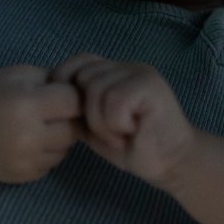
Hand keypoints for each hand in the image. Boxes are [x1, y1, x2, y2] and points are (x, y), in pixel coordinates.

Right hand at [0, 65, 81, 182]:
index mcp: (26, 104)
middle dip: (68, 118)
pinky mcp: (21, 177)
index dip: (71, 95)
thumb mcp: (21, 74)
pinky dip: (47, 153)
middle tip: (52, 111)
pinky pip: (51, 164)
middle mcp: (27, 136)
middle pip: (74, 129)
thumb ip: (54, 79)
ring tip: (39, 126)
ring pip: (66, 149)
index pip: (74, 102)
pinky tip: (29, 141)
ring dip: (59, 137)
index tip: (61, 93)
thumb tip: (86, 89)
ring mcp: (24, 161)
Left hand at [50, 53, 194, 188]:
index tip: (71, 113)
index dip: (67, 82)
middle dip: (87, 111)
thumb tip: (52, 99)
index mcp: (114, 72)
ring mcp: (140, 73)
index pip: (79, 61)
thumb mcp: (95, 126)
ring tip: (120, 134)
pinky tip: (132, 132)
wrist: (171, 163)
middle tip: (108, 132)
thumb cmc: (133, 146)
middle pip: (84, 77)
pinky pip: (115, 101)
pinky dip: (116, 124)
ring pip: (97, 90)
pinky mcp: (150, 86)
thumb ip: (78, 109)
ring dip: (102, 122)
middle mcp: (127, 66)